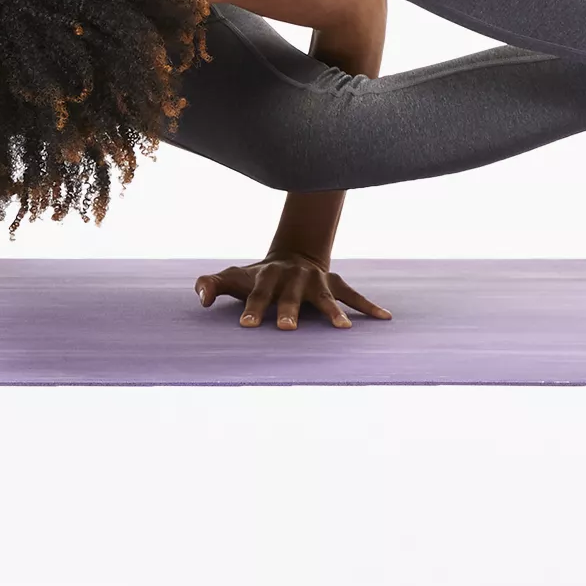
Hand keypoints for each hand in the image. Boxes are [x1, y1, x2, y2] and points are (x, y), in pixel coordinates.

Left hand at [193, 251, 390, 331]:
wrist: (291, 257)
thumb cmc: (256, 277)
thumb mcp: (232, 277)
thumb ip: (210, 284)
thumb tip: (201, 299)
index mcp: (267, 277)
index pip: (257, 294)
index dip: (252, 309)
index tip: (246, 326)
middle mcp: (293, 277)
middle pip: (290, 296)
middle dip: (289, 311)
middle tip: (287, 329)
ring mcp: (316, 280)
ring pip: (325, 296)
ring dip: (332, 312)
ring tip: (343, 329)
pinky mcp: (334, 283)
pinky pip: (353, 295)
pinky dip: (368, 306)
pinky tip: (384, 318)